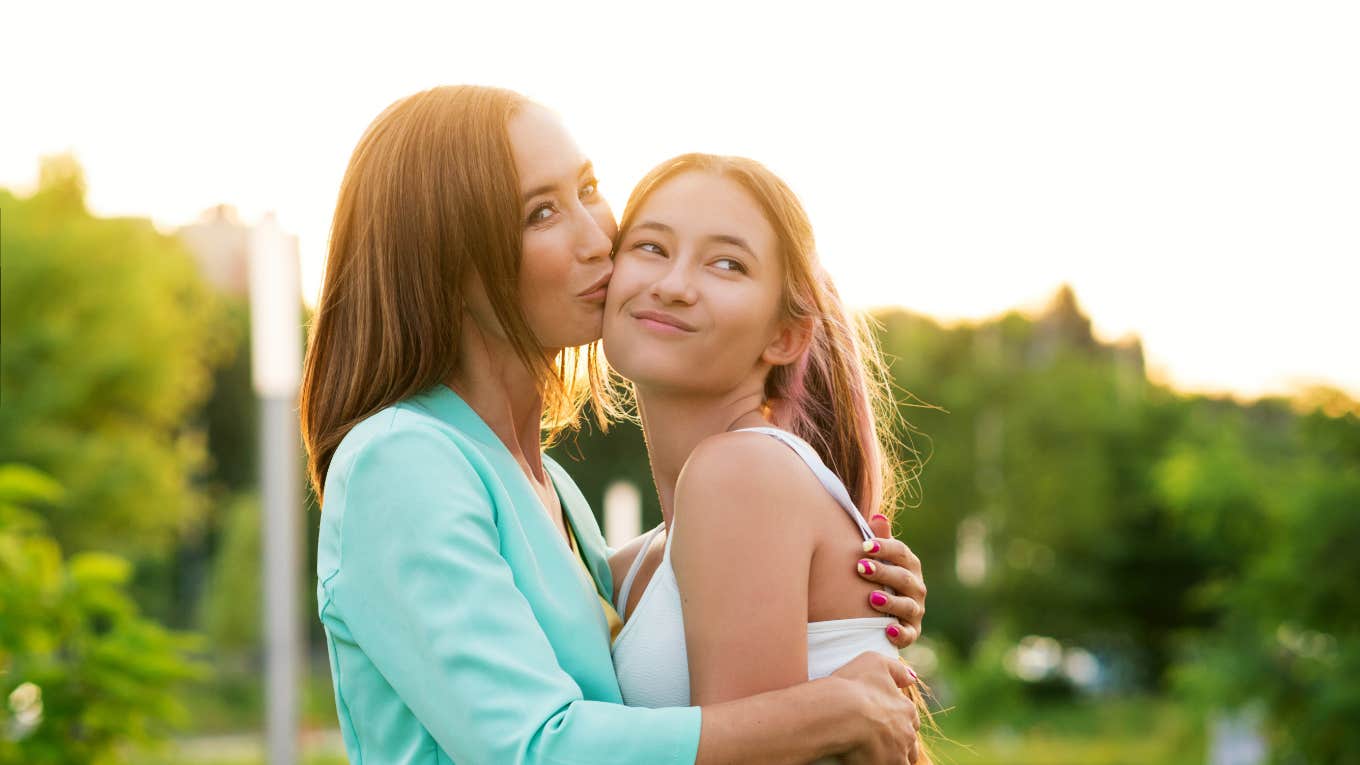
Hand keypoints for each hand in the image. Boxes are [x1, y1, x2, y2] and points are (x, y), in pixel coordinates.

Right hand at [831, 652, 920, 763]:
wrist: (840, 711)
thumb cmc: (853, 685)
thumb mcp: (875, 662)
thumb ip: (897, 669)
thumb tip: (912, 679)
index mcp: (906, 709)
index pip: (910, 721)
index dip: (898, 722)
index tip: (884, 724)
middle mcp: (907, 733)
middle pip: (910, 745)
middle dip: (900, 745)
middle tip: (881, 743)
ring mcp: (897, 754)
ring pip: (901, 761)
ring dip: (892, 758)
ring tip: (875, 755)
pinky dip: (881, 764)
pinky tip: (869, 761)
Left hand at [856, 514, 926, 648]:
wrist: (878, 614)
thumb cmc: (876, 578)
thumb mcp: (877, 558)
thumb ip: (878, 539)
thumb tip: (877, 516)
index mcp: (909, 565)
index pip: (902, 553)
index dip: (885, 548)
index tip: (864, 546)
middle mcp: (916, 587)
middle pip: (904, 578)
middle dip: (883, 572)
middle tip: (861, 568)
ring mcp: (915, 611)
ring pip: (908, 606)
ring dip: (891, 602)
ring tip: (872, 598)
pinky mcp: (910, 632)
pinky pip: (908, 634)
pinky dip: (899, 633)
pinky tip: (886, 629)